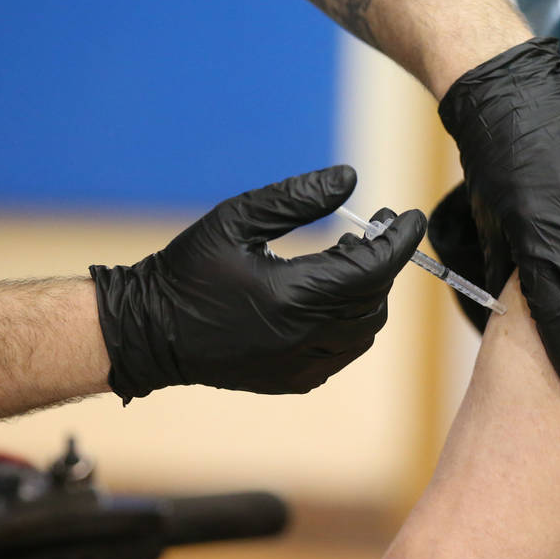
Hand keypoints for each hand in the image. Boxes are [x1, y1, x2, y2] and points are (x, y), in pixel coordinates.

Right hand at [89, 166, 425, 401]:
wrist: (150, 331)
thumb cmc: (187, 270)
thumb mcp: (236, 218)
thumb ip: (296, 198)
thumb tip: (351, 178)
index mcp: (291, 297)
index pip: (372, 269)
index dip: (399, 241)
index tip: (410, 217)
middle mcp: (302, 338)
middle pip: (375, 299)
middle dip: (382, 262)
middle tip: (371, 230)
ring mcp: (299, 365)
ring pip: (365, 330)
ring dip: (369, 293)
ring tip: (347, 259)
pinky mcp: (292, 379)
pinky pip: (344, 351)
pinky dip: (352, 323)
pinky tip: (330, 297)